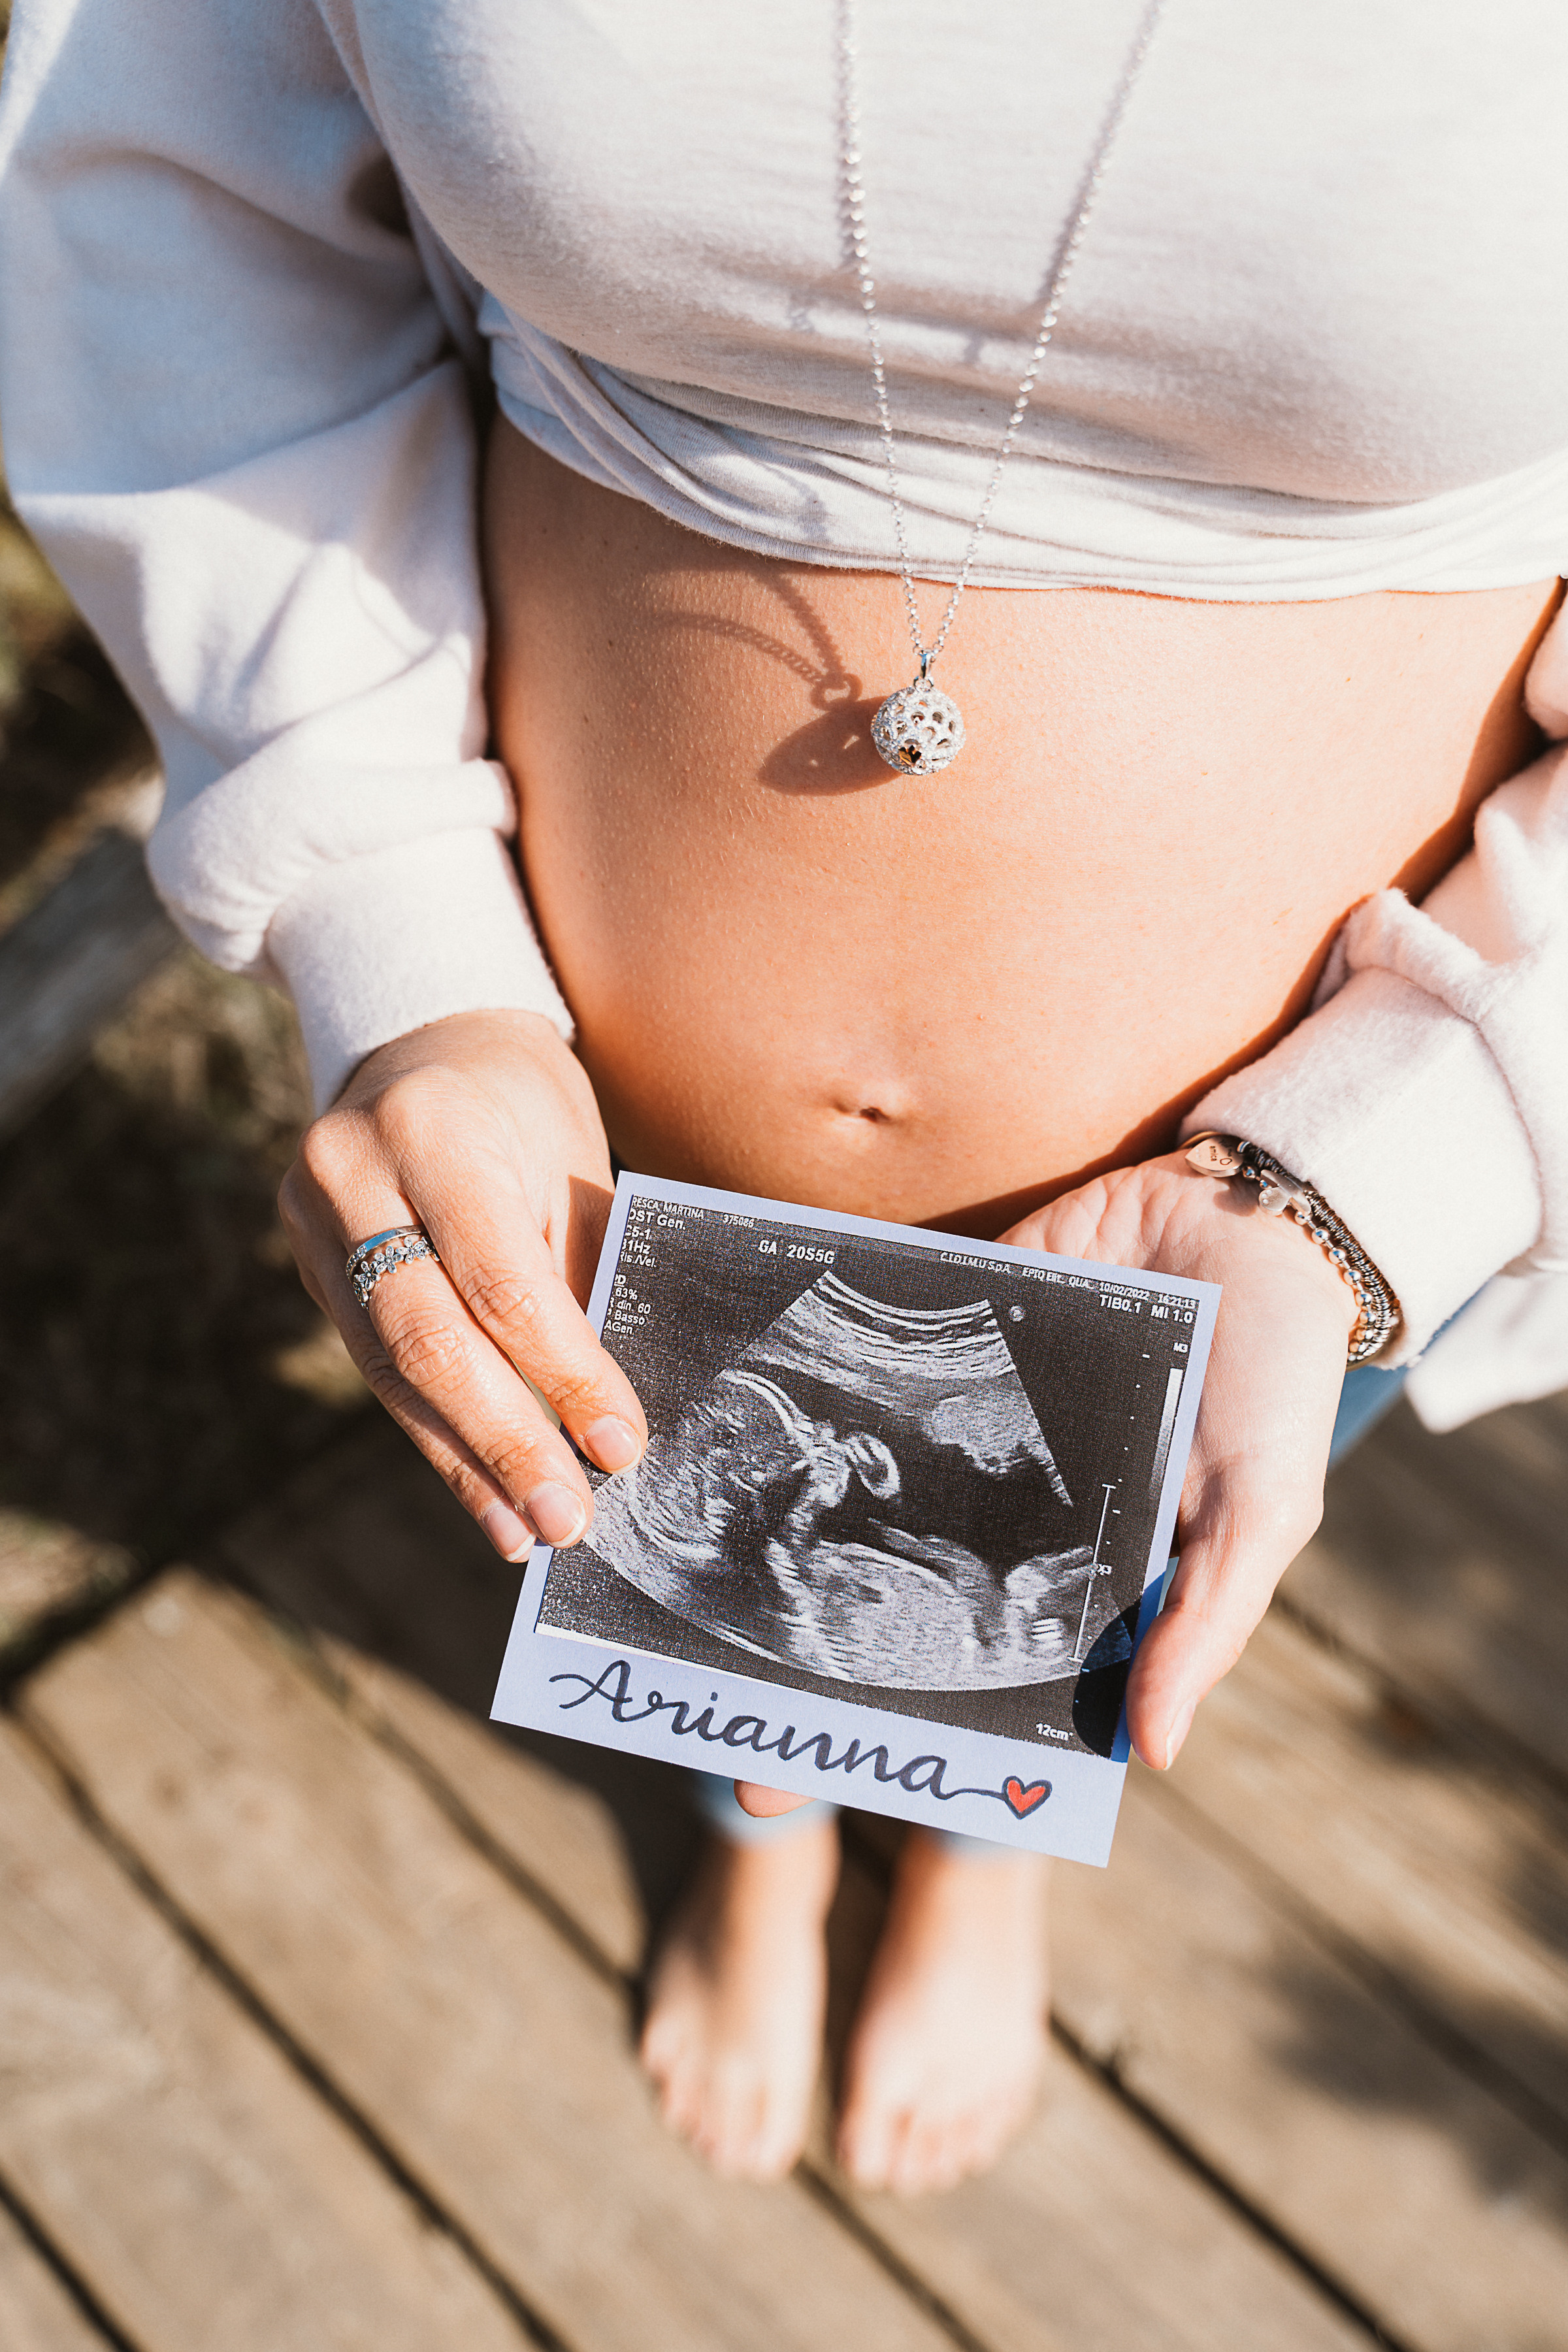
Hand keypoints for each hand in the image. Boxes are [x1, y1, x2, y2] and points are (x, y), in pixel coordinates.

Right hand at [278, 1010, 646, 1560]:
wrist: (423, 1044)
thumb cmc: (524, 1107)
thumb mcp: (570, 1164)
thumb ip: (581, 1272)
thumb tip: (612, 1413)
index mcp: (432, 1126)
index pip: (501, 1276)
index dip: (564, 1370)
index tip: (620, 1444)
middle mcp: (350, 1173)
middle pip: (429, 1335)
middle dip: (505, 1440)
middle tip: (568, 1519)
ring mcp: (312, 1225)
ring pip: (392, 1369)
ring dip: (467, 1462)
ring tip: (527, 1533)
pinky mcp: (309, 1270)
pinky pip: (378, 1370)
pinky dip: (438, 1439)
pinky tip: (484, 1499)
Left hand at [733, 1147, 1353, 1816]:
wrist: (1246, 1212)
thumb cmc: (1273, 1378)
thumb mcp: (1261, 1506)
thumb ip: (1205, 1622)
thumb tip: (1153, 1751)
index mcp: (1076, 1571)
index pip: (978, 1670)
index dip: (903, 1722)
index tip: (801, 1777)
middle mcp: (1004, 1511)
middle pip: (893, 1593)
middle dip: (810, 1656)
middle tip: (714, 1712)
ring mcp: (964, 1427)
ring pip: (860, 1493)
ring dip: (784, 1532)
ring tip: (694, 1593)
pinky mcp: (943, 1335)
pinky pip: (866, 1379)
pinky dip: (805, 1402)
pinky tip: (725, 1442)